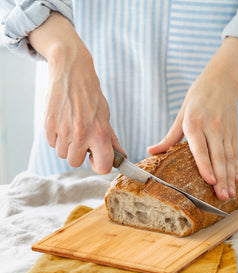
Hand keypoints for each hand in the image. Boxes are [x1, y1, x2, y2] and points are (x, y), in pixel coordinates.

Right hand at [29, 12, 123, 172]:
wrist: (72, 71)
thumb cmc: (91, 95)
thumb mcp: (106, 116)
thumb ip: (112, 139)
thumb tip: (121, 156)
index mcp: (100, 133)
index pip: (102, 167)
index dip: (99, 164)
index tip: (96, 157)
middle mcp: (81, 135)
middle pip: (75, 162)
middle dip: (79, 154)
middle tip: (82, 139)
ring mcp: (63, 130)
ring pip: (62, 154)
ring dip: (67, 145)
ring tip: (72, 128)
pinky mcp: (48, 124)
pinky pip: (51, 143)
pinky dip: (56, 137)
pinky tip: (62, 122)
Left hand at [148, 37, 237, 199]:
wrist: (222, 80)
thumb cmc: (197, 97)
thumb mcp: (181, 114)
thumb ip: (169, 136)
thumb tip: (151, 150)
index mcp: (195, 123)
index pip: (200, 148)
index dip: (206, 165)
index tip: (210, 181)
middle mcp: (212, 127)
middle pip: (217, 156)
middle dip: (221, 178)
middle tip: (222, 197)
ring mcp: (225, 130)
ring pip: (228, 157)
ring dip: (230, 177)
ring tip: (230, 194)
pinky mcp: (234, 131)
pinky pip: (235, 152)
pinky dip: (236, 167)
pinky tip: (237, 180)